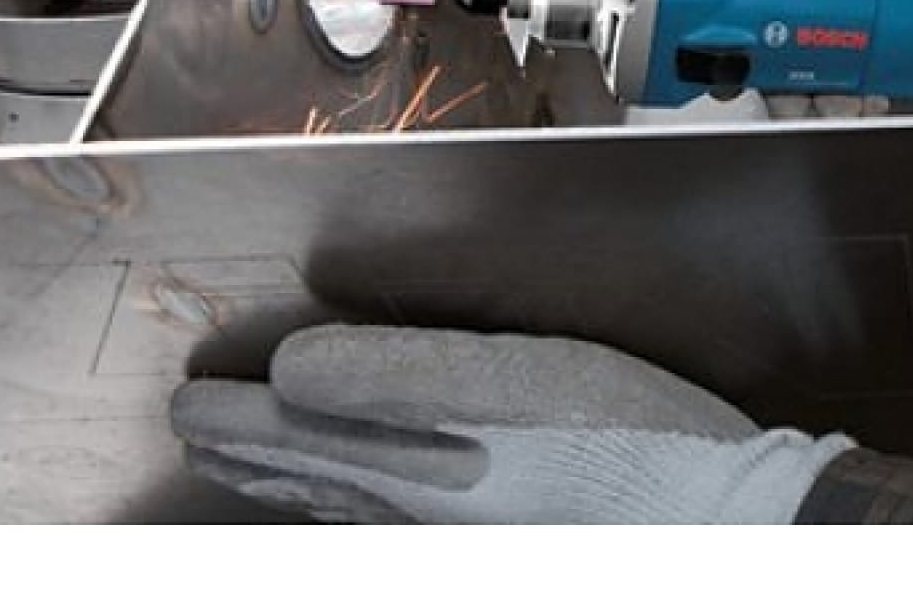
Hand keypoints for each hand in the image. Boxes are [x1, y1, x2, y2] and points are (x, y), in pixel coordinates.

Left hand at [170, 325, 851, 523]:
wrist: (724, 523)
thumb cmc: (634, 450)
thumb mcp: (520, 382)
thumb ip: (398, 376)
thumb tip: (291, 372)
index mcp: (416, 469)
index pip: (295, 435)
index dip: (237, 415)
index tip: (188, 397)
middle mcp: (423, 515)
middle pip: (312, 480)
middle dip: (250, 455)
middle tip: (199, 433)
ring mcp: (462, 538)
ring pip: (346, 511)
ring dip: (289, 485)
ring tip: (251, 472)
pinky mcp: (502, 540)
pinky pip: (389, 531)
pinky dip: (350, 511)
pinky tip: (365, 510)